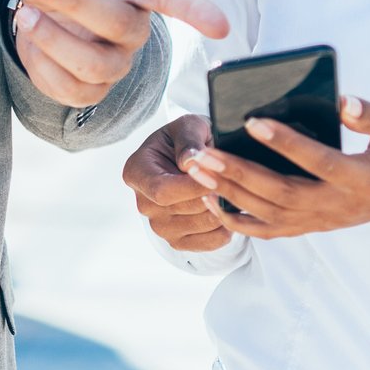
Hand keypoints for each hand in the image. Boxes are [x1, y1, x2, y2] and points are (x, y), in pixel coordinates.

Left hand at [10, 0, 230, 106]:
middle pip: (118, 24)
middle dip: (73, 1)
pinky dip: (41, 64)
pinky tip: (30, 38)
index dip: (197, 11)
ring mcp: (115, 62)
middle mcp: (134, 28)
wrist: (37, 3)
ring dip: (52, 38)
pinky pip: (70, 90)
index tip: (222, 26)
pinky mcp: (90, 91)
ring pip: (94, 64)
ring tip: (25, 13)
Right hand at [122, 114, 231, 252]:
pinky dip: (226, 228)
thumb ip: (188, 141)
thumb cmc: (187, 139)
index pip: (162, 190)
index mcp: (137, 172)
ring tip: (231, 191)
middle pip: (184, 209)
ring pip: (201, 225)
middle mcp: (144, 203)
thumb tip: (189, 163)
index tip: (216, 175)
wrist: (194, 158)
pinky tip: (228, 209)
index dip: (193, 187)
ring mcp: (159, 225)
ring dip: (222, 209)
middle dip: (212, 194)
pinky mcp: (178, 240)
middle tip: (231, 180)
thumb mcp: (188, 126)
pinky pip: (209, 242)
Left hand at [185, 96, 369, 238]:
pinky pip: (271, 230)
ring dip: (230, 194)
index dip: (286, 143)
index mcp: (364, 179)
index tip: (252, 121)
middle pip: (282, 194)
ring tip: (198, 170)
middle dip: (239, 173)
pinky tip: (211, 201)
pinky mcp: (315, 224)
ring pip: (270, 214)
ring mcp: (325, 220)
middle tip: (204, 153)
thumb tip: (341, 102)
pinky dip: (239, 220)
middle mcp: (339, 205)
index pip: (319, 162)